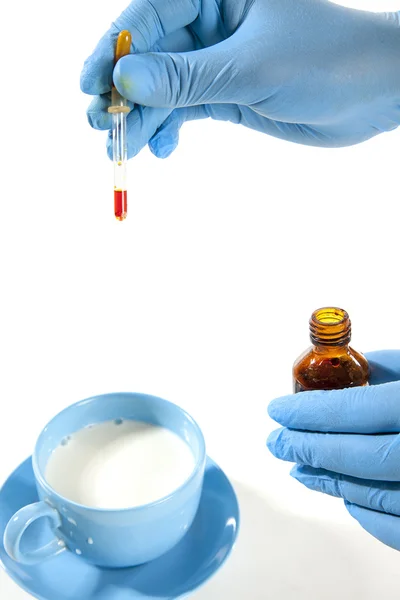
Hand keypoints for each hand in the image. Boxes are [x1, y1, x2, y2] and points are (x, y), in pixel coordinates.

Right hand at [80, 0, 399, 158]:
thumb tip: (122, 81)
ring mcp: (219, 59)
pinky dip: (170, 130)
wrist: (375, 94)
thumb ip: (185, 77)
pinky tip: (161, 150)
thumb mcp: (250, 68)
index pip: (152, 12)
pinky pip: (186, 109)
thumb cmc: (326, 60)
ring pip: (165, 87)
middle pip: (152, 54)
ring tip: (121, 148)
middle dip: (124, 91)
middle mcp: (215, 20)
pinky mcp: (228, 92)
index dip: (116, 48)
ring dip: (142, 118)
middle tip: (100, 125)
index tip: (91, 83)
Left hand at [267, 350, 399, 550]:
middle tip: (276, 442)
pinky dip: (364, 512)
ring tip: (297, 469)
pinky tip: (342, 494)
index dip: (309, 412)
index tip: (278, 410)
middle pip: (357, 456)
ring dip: (327, 480)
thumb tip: (349, 367)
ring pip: (370, 495)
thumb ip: (389, 368)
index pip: (355, 411)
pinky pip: (395, 528)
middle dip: (307, 448)